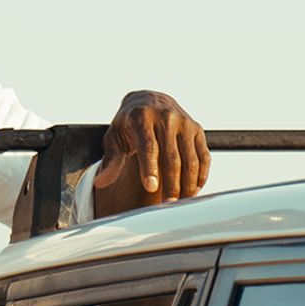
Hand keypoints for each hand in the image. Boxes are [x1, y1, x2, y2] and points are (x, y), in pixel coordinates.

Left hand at [91, 90, 209, 218]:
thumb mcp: (115, 137)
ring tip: (180, 202)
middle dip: (171, 184)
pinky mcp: (197, 129)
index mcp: (142, 117)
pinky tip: (193, 190)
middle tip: (167, 205)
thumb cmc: (129, 124)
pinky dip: (201, 176)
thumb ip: (111, 160)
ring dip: (188, 184)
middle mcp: (166, 117)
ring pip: (191, 159)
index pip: (148, 146)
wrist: (150, 100)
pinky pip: (203, 156)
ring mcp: (184, 123)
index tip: (151, 188)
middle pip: (172, 157)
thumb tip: (101, 182)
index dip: (149, 168)